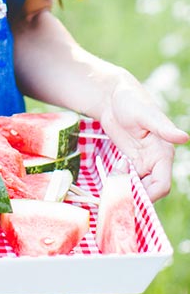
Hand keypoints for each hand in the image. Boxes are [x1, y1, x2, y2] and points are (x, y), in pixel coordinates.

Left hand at [99, 75, 187, 200]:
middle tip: (116, 192)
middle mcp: (156, 161)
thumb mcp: (145, 113)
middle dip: (134, 195)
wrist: (111, 96)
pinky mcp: (130, 161)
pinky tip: (112, 174)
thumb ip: (163, 127)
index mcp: (163, 153)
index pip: (161, 185)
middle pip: (150, 191)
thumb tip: (184, 138)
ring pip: (138, 188)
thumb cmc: (131, 100)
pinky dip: (120, 183)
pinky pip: (128, 180)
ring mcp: (142, 162)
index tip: (130, 197)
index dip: (148, 195)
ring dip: (126, 190)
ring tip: (113, 179)